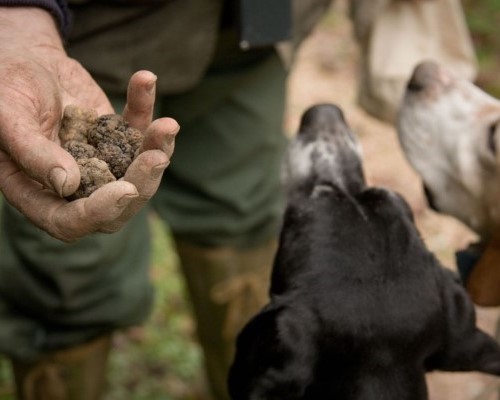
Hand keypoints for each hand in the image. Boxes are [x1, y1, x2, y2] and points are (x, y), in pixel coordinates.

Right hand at [0, 7, 177, 241]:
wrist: (26, 62)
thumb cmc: (6, 90)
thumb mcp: (9, 117)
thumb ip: (33, 153)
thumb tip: (67, 184)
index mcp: (37, 192)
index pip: (69, 221)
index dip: (98, 212)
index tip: (125, 189)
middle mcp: (74, 186)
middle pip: (116, 205)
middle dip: (142, 184)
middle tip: (157, 157)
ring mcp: (101, 164)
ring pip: (138, 173)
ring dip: (156, 150)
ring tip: (167, 125)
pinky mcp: (117, 139)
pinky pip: (138, 131)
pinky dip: (144, 107)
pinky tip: (144, 80)